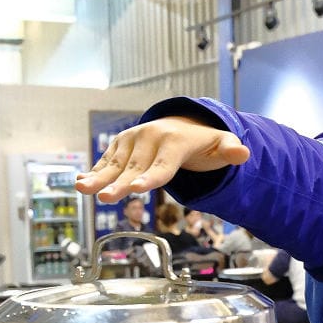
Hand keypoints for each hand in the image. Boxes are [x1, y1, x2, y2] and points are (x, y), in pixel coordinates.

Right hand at [75, 117, 249, 201]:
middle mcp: (150, 139)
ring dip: (97, 177)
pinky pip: (106, 162)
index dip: (152, 178)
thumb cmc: (203, 142)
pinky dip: (93, 172)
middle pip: (135, 169)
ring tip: (81, 189)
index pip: (163, 165)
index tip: (140, 189)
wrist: (181, 125)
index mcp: (174, 142)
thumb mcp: (221, 144)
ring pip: (115, 164)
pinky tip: (79, 183)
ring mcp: (132, 141)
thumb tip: (244, 154)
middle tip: (105, 198)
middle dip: (119, 184)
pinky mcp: (120, 146)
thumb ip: (231, 150)